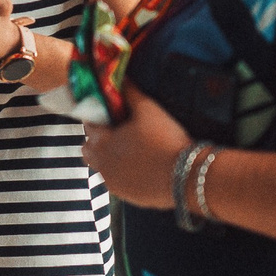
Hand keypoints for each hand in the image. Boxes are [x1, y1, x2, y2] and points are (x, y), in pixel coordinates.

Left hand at [80, 94, 193, 210]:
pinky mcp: (126, 197)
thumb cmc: (165, 140)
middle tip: (117, 134)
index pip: (88, 126)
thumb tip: (121, 78)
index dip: (97, 118)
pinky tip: (140, 167)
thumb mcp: (149, 110)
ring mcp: (113, 184)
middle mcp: (102, 165)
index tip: (109, 115)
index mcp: (102, 143)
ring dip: (109, 158)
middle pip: (89, 150)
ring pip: (101, 168)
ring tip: (131, 151)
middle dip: (97, 141)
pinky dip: (122, 174)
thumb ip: (131, 93)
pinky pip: (117, 182)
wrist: (186, 177)